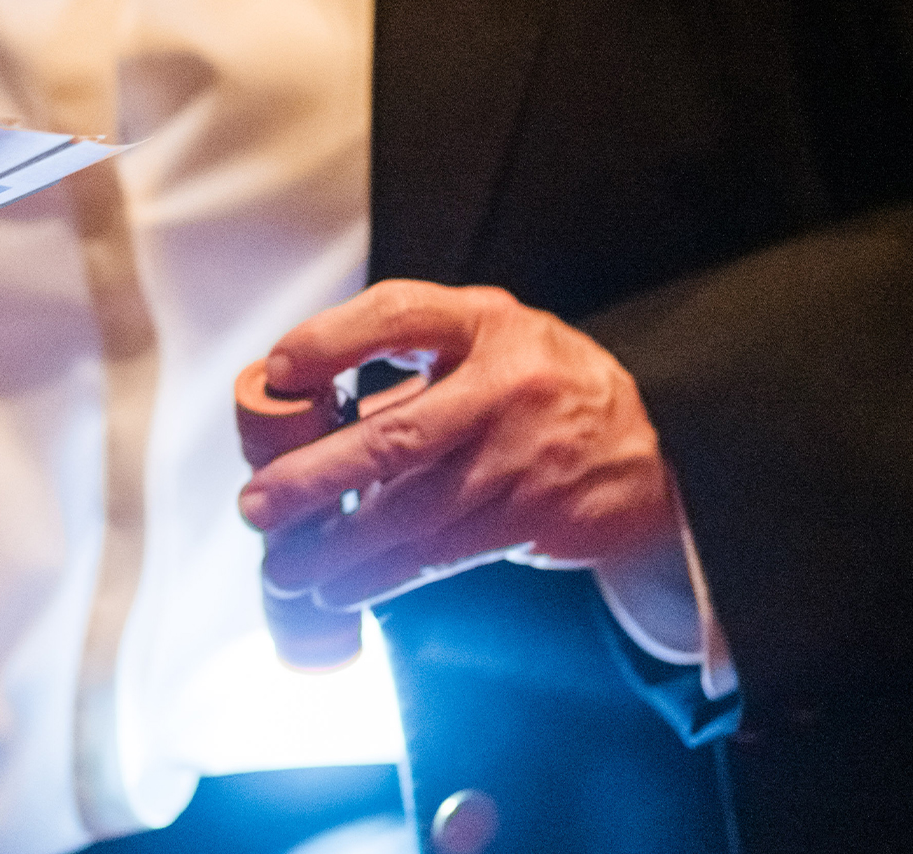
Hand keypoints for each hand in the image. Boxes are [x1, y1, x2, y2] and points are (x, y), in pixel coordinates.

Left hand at [238, 279, 682, 612]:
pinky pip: (440, 553)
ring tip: (284, 566)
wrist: (654, 448)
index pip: (399, 316)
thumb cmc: (537, 392)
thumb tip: (299, 423)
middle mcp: (505, 385)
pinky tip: (342, 588)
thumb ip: (407, 374)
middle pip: (393, 437)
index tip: (279, 372)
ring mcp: (522, 455)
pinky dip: (383, 575)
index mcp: (484, 324)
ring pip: (411, 511)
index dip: (333, 341)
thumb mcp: (484, 348)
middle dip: (312, 479)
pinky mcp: (533, 515)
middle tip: (258, 505)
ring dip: (338, 546)